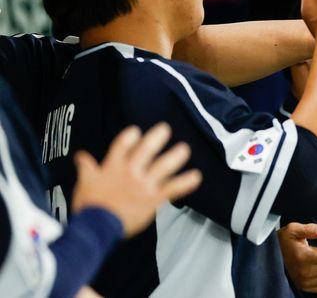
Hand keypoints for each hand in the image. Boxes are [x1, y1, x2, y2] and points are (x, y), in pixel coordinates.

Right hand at [72, 124, 202, 237]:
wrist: (97, 225)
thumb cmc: (89, 206)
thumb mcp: (83, 183)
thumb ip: (86, 168)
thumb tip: (80, 155)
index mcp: (112, 167)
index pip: (121, 146)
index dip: (129, 137)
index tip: (136, 131)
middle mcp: (130, 172)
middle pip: (145, 150)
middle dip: (156, 138)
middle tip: (165, 129)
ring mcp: (143, 184)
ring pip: (163, 166)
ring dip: (175, 157)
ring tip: (184, 149)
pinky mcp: (153, 198)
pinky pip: (173, 188)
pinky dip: (185, 182)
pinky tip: (196, 176)